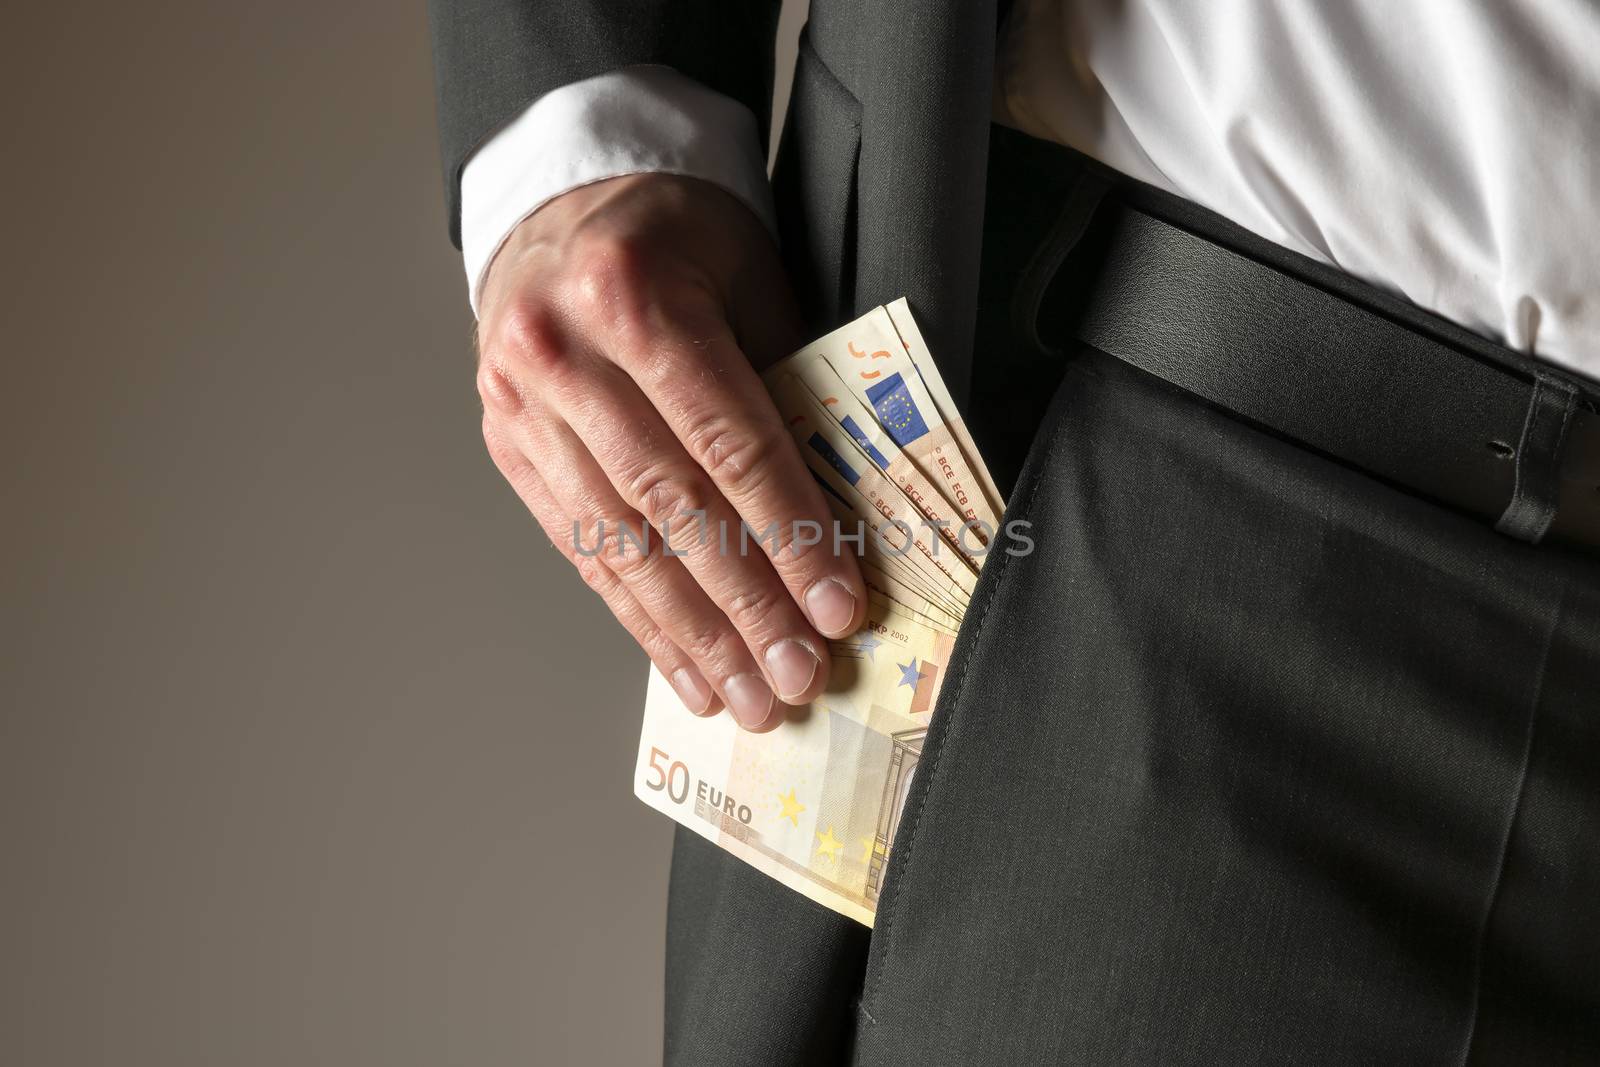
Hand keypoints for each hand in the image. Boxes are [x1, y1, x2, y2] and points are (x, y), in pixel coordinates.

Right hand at [475, 174, 865, 730]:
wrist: (564, 198)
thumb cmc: (679, 237)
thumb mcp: (751, 281)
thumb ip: (787, 388)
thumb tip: (840, 518)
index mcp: (633, 295)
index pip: (728, 443)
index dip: (788, 534)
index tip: (836, 606)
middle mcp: (561, 351)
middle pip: (670, 506)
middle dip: (744, 606)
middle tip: (797, 678)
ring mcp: (520, 402)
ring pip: (617, 544)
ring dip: (691, 633)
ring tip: (747, 697)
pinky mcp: (506, 442)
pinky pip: (578, 546)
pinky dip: (636, 615)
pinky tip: (684, 665)